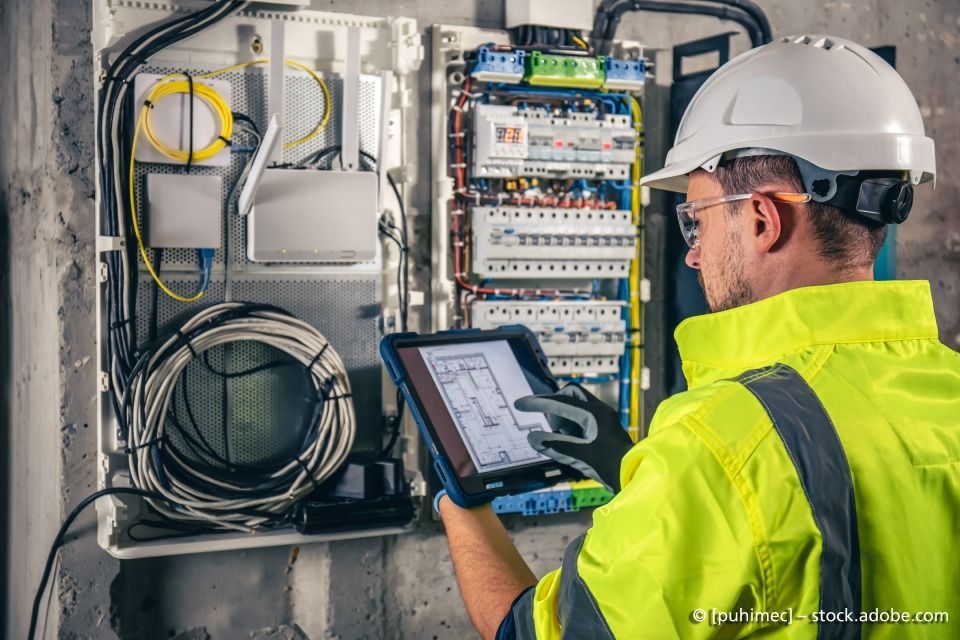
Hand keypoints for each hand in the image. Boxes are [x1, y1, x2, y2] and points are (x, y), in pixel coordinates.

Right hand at [515, 383, 633, 492]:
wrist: (636, 475)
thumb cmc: (613, 466)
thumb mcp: (581, 456)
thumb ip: (556, 445)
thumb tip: (533, 438)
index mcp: (594, 413)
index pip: (560, 402)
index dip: (538, 403)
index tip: (520, 404)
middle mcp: (599, 411)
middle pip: (570, 394)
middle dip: (555, 405)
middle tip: (550, 424)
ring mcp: (602, 419)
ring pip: (575, 406)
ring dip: (563, 418)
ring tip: (560, 438)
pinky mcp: (603, 429)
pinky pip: (581, 418)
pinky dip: (570, 426)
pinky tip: (569, 442)